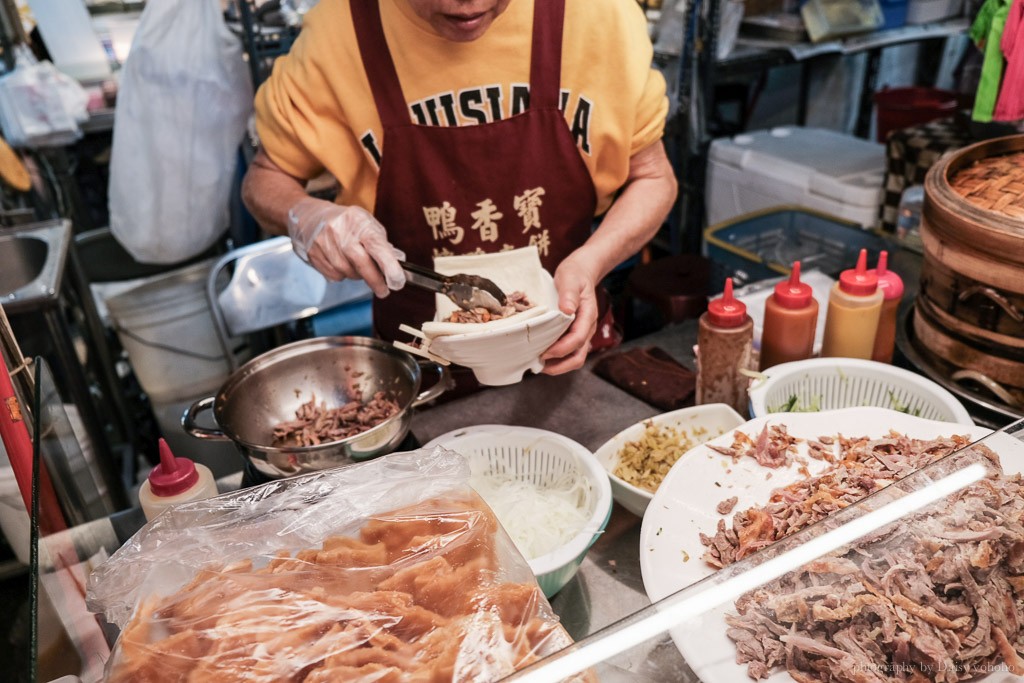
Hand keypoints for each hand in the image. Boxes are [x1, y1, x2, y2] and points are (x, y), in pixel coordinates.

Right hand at [286, 197, 405, 296]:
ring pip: (348, 272)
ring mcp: (324, 244)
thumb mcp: (366, 224)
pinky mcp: (314, 256)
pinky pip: (335, 276)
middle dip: (375, 280)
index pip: (376, 245)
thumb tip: (397, 264)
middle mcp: (340, 231)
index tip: (397, 281)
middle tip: (384, 291)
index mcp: (357, 221)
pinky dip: (343, 275)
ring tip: (356, 263)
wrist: (309, 216)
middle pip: (361, 263)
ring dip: (357, 275)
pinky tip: (341, 263)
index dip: (389, 265)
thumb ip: (381, 244)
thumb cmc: (345, 222)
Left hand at [541, 257, 599, 374]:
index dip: (562, 349)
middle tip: (540, 366)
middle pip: (579, 356)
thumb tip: (566, 310)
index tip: (545, 353)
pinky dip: (556, 358)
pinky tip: (541, 356)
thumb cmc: (575, 275)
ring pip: (574, 357)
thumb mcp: (570, 279)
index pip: (578, 339)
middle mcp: (587, 328)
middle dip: (560, 365)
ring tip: (538, 365)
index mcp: (588, 315)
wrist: (581, 272)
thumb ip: (569, 293)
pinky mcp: (574, 333)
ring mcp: (582, 332)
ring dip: (558, 365)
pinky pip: (568, 352)